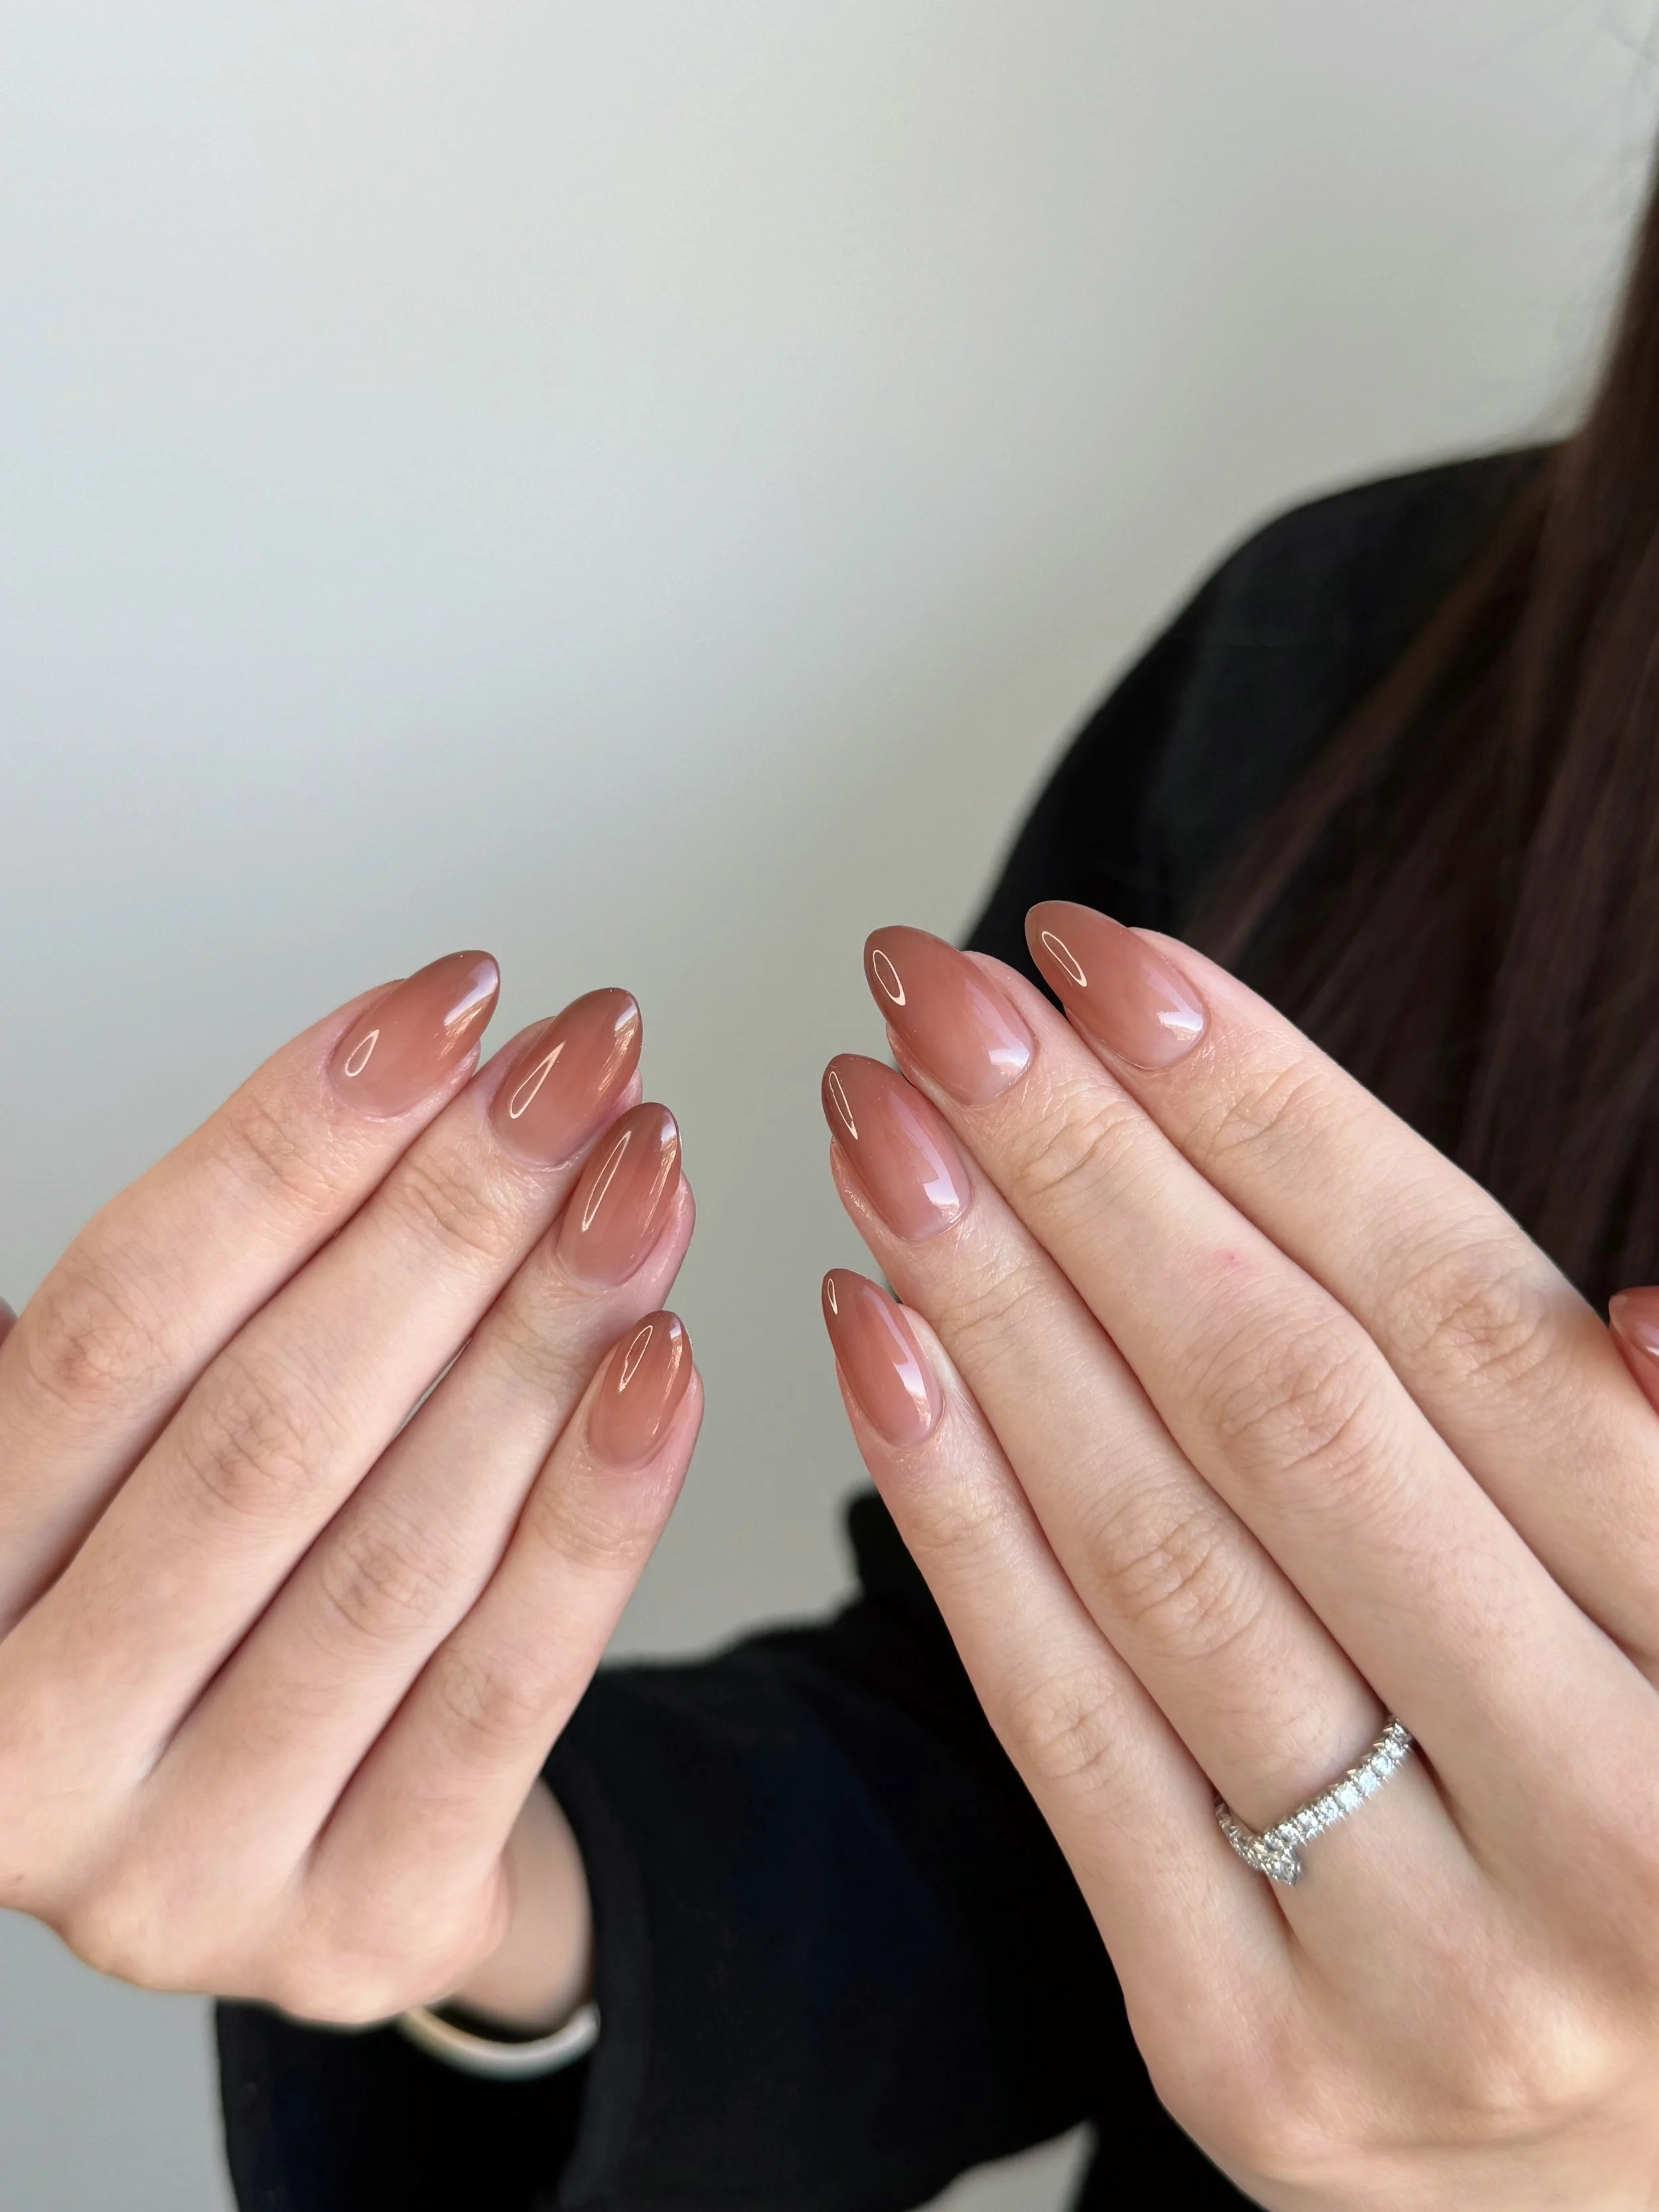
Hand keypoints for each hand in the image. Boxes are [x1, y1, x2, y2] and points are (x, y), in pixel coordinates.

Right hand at [0, 952, 699, 2030]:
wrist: (280, 1823)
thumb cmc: (193, 1582)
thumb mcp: (116, 1451)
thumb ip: (181, 1303)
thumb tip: (396, 1056)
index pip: (114, 1325)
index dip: (287, 1143)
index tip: (444, 1005)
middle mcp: (20, 1756)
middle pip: (267, 1431)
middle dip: (448, 1217)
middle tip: (584, 1066)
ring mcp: (181, 1873)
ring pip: (399, 1551)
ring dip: (547, 1335)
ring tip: (644, 1179)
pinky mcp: (353, 1928)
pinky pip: (505, 1690)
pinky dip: (597, 1512)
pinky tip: (664, 1360)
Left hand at [821, 907, 1658, 2208]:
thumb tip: (1626, 1310)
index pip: (1470, 1331)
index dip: (1275, 1118)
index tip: (1107, 957)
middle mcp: (1612, 1842)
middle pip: (1291, 1417)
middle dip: (1090, 1170)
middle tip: (937, 992)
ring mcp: (1420, 1978)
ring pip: (1162, 1560)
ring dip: (992, 1310)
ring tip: (877, 1124)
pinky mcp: (1248, 2061)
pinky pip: (1075, 1744)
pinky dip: (962, 1529)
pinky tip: (872, 1344)